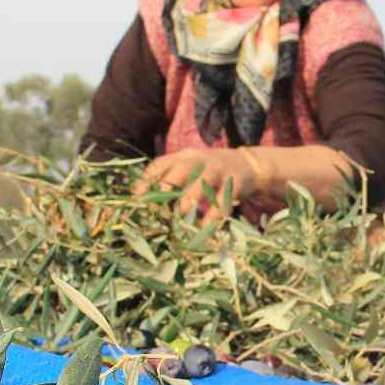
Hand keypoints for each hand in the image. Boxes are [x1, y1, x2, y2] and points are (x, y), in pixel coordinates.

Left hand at [134, 148, 261, 223]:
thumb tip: (144, 203)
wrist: (247, 165)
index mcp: (183, 157)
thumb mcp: (190, 170)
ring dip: (192, 195)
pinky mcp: (235, 181)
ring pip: (204, 180)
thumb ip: (171, 182)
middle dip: (169, 183)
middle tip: (158, 201)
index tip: (137, 196)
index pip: (161, 163)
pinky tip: (207, 227)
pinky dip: (216, 212)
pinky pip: (225, 197)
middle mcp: (199, 160)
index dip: (148, 179)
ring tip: (183, 212)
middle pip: (183, 168)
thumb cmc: (209, 173)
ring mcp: (218, 169)